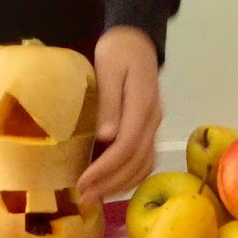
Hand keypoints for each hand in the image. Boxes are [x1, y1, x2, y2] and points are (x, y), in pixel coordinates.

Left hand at [80, 26, 162, 205]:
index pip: (127, 146)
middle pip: (136, 161)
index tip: (83, 182)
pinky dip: (129, 176)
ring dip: (120, 184)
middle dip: (110, 183)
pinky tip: (111, 184)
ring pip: (143, 165)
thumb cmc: (118, 51)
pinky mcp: (149, 128)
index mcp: (143, 104)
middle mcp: (153, 119)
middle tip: (84, 198)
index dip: (105, 168)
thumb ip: (108, 102)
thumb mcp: (108, 68)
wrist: (137, 40)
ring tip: (95, 196)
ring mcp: (154, 125)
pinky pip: (144, 159)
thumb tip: (106, 136)